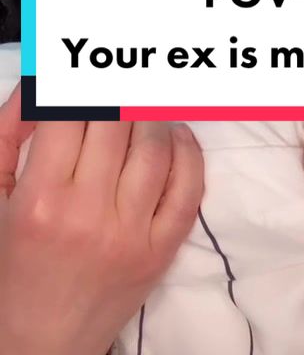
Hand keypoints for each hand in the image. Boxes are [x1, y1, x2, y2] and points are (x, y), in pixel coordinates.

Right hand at [0, 80, 203, 354]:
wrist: (38, 342)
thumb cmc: (11, 265)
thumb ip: (9, 132)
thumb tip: (40, 83)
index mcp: (42, 201)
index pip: (71, 116)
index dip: (76, 84)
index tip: (80, 73)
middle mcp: (90, 216)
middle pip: (117, 124)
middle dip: (114, 95)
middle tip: (114, 83)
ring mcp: (132, 234)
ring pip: (156, 148)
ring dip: (150, 115)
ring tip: (138, 107)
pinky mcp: (161, 250)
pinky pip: (189, 188)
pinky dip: (188, 150)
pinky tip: (173, 133)